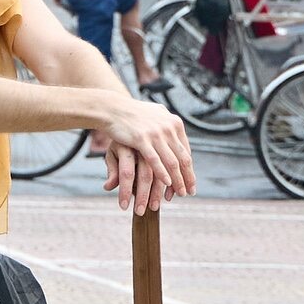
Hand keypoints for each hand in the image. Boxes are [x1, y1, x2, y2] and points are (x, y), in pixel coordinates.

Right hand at [98, 96, 195, 214]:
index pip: (186, 152)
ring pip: (171, 162)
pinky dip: (163, 173)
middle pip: (183, 159)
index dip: (189, 170)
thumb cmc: (134, 117)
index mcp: (175, 124)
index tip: (190, 184)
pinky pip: (155, 160)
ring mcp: (156, 133)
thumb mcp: (157, 119)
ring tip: (178, 195)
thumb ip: (168, 131)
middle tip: (188, 194)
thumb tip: (178, 144)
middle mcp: (169, 128)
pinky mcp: (141, 138)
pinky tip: (167, 184)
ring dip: (176, 181)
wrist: (114, 108)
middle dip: (187, 179)